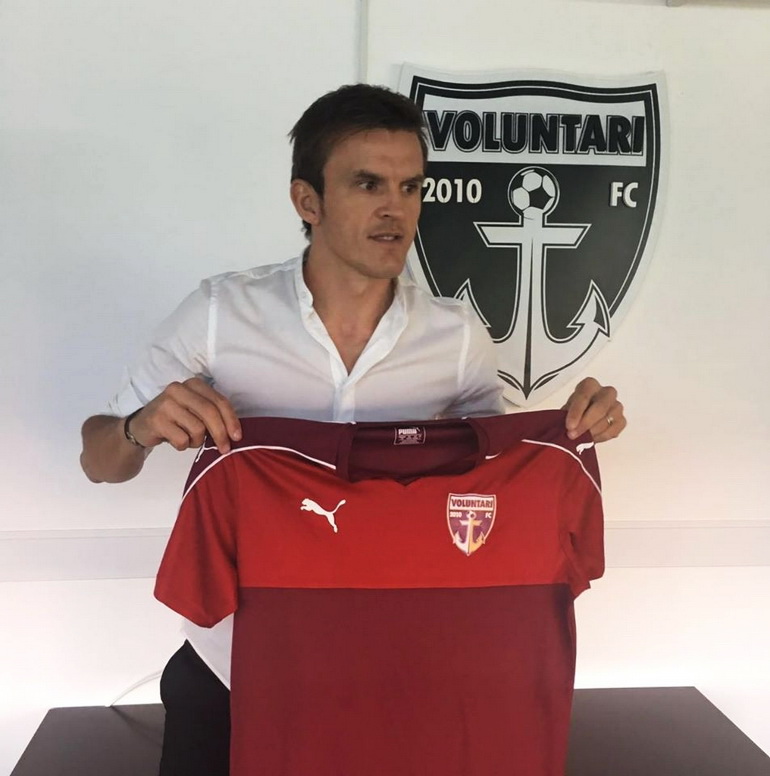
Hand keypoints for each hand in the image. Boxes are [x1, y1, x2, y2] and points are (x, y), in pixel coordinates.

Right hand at [127, 378, 241, 453]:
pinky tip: (175, 440)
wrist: (141, 427)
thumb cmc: (175, 419)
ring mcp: (166, 403)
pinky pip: (182, 439)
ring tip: (188, 439)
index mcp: (193, 384)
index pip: (219, 401)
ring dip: (197, 441)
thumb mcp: (196, 411)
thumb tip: (234, 433)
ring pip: (197, 429)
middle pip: (210, 413)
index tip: (237, 436)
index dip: (231, 420)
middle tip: (225, 449)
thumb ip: (214, 415)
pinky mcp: (156, 420)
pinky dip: (183, 445)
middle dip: (221, 434)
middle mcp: (179, 389)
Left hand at [562, 377, 625, 442]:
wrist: (582, 419)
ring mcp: (616, 406)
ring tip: (581, 439)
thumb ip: (564, 417)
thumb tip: (562, 429)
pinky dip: (602, 437)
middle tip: (573, 435)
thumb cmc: (573, 412)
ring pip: (608, 420)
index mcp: (589, 385)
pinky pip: (614, 430)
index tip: (569, 426)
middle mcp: (606, 392)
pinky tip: (592, 439)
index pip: (584, 396)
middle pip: (600, 407)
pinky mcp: (621, 420)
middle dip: (585, 423)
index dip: (576, 412)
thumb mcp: (564, 411)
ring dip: (592, 432)